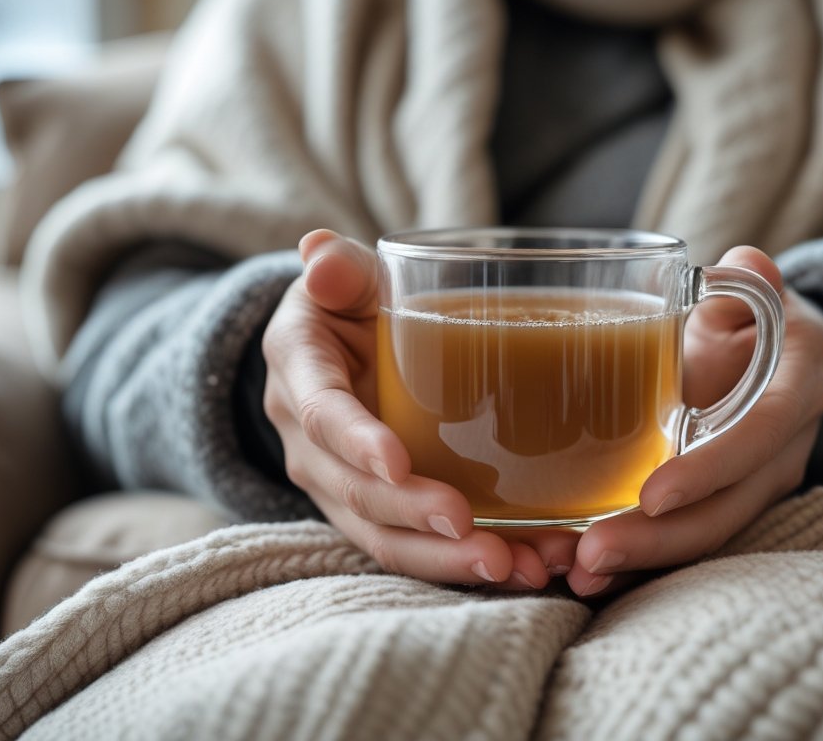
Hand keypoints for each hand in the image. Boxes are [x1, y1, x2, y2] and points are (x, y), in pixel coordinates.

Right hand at [262, 229, 576, 589]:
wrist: (338, 346)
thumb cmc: (353, 302)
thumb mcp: (345, 278)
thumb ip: (339, 270)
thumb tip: (319, 253)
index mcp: (299, 372)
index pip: (321, 414)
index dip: (356, 441)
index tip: (399, 463)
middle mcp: (309, 442)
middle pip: (356, 493)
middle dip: (415, 518)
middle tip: (475, 532)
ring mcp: (339, 484)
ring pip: (384, 536)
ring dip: (446, 561)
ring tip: (513, 568)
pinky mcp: (375, 511)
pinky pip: (414, 547)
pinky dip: (464, 564)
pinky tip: (523, 569)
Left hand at [565, 246, 822, 596]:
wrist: (777, 350)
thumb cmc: (753, 314)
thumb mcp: (757, 292)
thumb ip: (750, 282)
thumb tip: (748, 264)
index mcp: (797, 386)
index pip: (759, 434)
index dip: (711, 469)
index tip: (654, 496)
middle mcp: (786, 446)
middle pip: (728, 508)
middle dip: (660, 540)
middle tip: (589, 554)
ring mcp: (759, 481)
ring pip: (705, 534)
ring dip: (641, 561)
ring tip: (576, 574)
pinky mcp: (727, 500)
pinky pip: (686, 535)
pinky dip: (639, 557)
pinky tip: (587, 573)